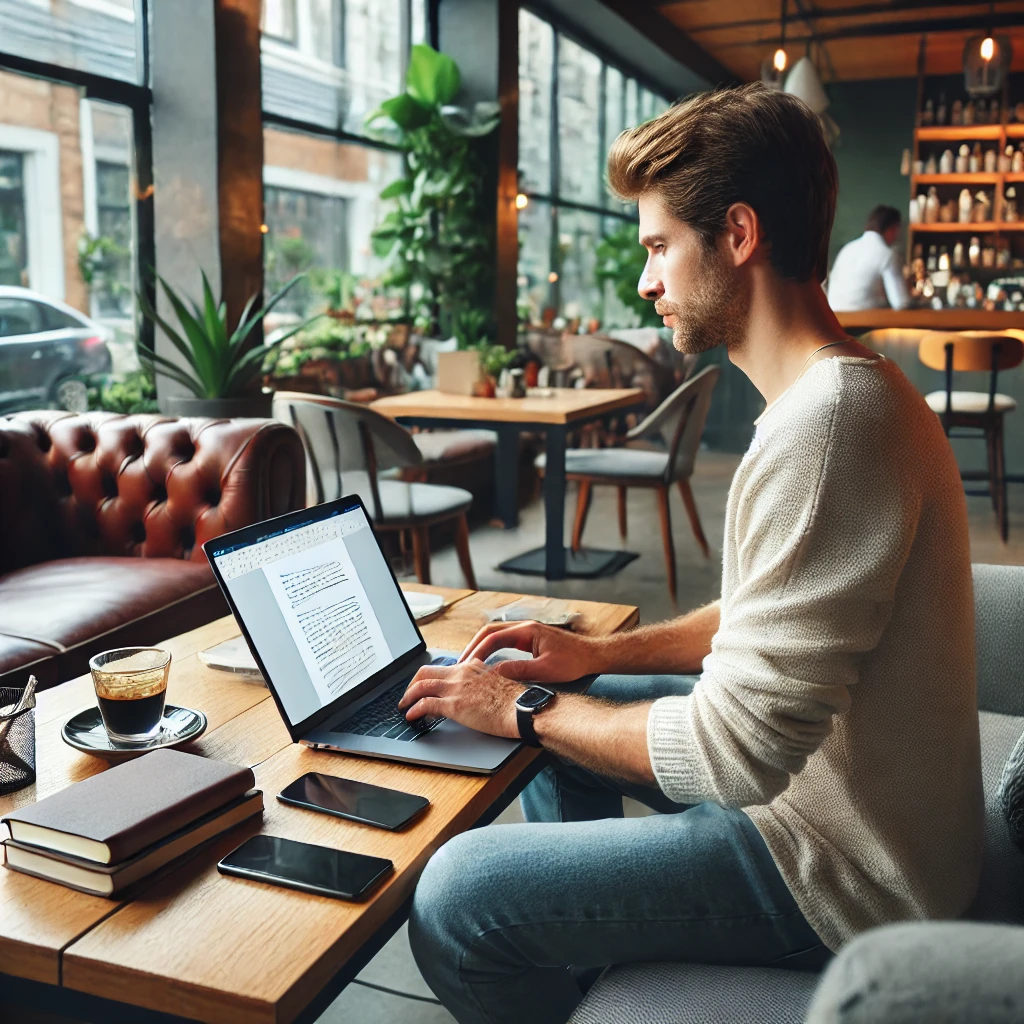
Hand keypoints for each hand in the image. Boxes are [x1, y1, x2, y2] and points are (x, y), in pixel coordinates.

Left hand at [398, 660, 523, 738]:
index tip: (426, 685)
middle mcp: (462, 674)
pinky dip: (414, 710)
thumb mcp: (498, 685)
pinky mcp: (454, 706)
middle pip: (426, 671)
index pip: (445, 668)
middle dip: (412, 683)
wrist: (523, 709)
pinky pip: (425, 705)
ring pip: (421, 686)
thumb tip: (477, 695)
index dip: (431, 677)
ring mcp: (456, 689)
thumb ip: (484, 684)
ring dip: (408, 696)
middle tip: (408, 694)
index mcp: (473, 667)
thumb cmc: (517, 702)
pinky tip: (411, 716)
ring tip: (404, 705)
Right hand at [457, 620, 602, 684]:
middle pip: (490, 632)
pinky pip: (504, 642)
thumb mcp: (546, 670)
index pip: (493, 637)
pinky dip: (492, 651)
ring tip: (469, 665)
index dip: (477, 651)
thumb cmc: (575, 661)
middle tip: (460, 664)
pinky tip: (487, 664)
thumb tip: (494, 674)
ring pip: (496, 636)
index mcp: (527, 630)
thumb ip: (519, 670)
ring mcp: (527, 633)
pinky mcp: (530, 640)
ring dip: (481, 648)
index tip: (467, 665)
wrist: (593, 656)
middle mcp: (525, 627)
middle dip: (473, 647)